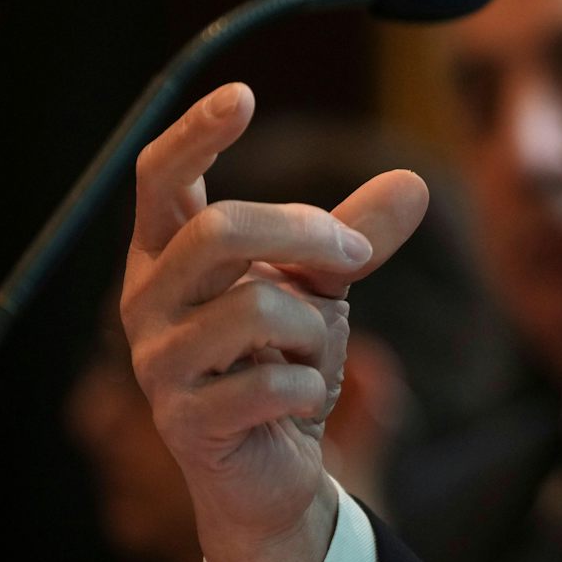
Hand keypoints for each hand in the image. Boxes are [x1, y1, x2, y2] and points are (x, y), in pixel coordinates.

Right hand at [121, 83, 428, 561]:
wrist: (273, 466)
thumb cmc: (283, 357)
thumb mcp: (324, 286)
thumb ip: (355, 234)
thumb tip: (415, 182)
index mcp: (167, 254)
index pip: (159, 178)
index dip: (194, 134)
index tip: (243, 94)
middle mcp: (147, 301)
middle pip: (218, 229)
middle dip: (305, 234)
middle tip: (354, 258)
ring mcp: (159, 363)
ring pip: (253, 308)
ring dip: (314, 328)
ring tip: (314, 353)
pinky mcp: (187, 421)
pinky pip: (273, 382)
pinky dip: (312, 387)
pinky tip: (303, 402)